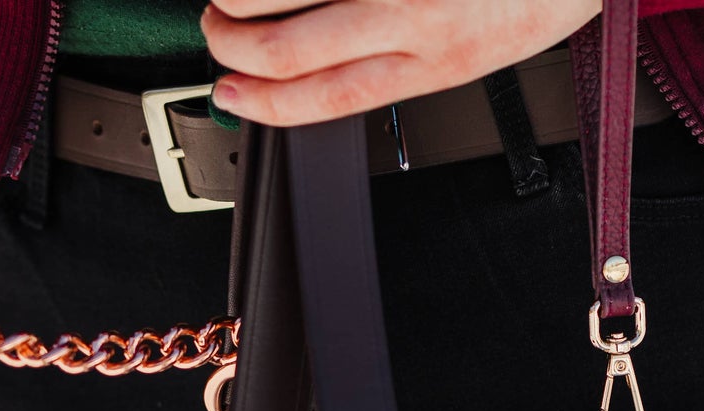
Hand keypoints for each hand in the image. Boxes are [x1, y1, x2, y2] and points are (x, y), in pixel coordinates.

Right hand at [204, 0, 603, 125]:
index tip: (231, 93)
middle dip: (231, 40)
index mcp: (440, 61)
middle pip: (288, 45)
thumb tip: (334, 64)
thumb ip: (415, 58)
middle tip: (216, 29)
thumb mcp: (487, 48)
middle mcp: (415, 14)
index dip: (267, 102)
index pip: (331, 97)